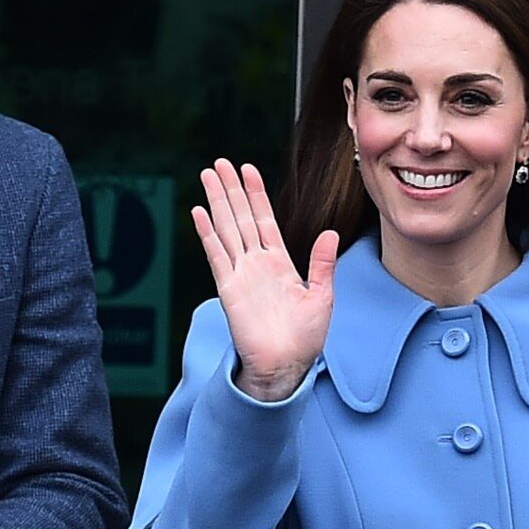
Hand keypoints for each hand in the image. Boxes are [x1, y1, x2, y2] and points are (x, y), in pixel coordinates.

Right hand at [192, 159, 338, 401]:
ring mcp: (241, 274)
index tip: (248, 170)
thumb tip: (330, 233)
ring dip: (216, 202)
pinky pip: (216, 255)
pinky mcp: (229, 288)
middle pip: (240, 217)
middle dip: (231, 189)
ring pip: (226, 228)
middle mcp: (257, 263)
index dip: (256, 194)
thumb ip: (321, 264)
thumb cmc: (305, 337)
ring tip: (207, 175)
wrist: (286, 366)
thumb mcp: (322, 296)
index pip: (265, 219)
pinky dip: (207, 233)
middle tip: (219, 162)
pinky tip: (199, 212)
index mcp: (279, 263)